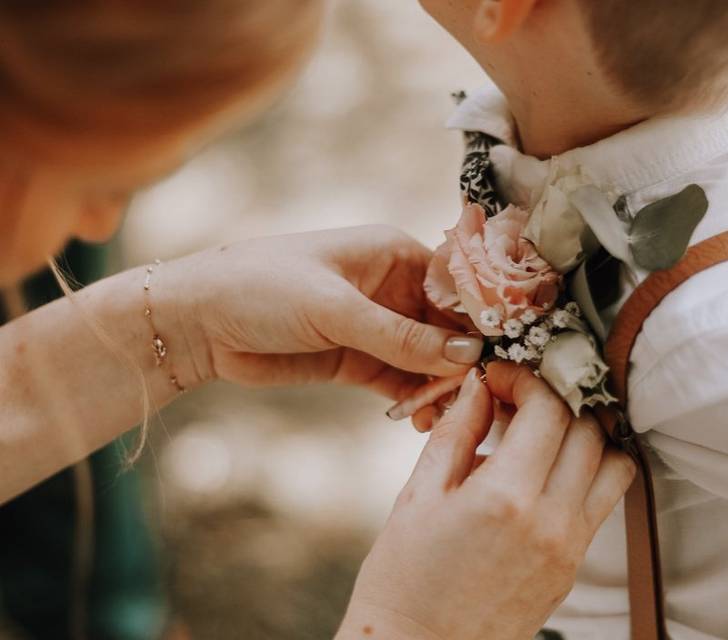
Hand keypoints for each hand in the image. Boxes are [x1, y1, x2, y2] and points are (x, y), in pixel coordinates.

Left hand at [162, 226, 482, 398]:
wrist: (198, 321)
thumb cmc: (262, 287)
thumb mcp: (335, 309)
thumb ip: (400, 337)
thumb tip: (466, 355)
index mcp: (395, 254)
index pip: (458, 287)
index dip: (484, 320)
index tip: (506, 356)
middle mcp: (394, 288)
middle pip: (450, 329)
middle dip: (466, 362)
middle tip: (486, 399)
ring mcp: (377, 327)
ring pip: (429, 360)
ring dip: (443, 387)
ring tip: (458, 417)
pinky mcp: (359, 361)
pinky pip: (402, 381)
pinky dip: (416, 400)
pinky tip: (425, 420)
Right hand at [337, 363, 636, 639]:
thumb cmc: (406, 579)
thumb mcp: (419, 495)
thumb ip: (456, 431)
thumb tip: (479, 386)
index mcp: (507, 498)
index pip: (548, 408)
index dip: (525, 378)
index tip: (500, 377)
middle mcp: (551, 521)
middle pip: (588, 428)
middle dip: (555, 397)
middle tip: (517, 398)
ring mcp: (570, 547)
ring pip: (612, 462)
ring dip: (584, 432)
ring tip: (541, 431)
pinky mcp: (574, 565)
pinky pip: (603, 500)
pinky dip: (587, 469)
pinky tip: (546, 469)